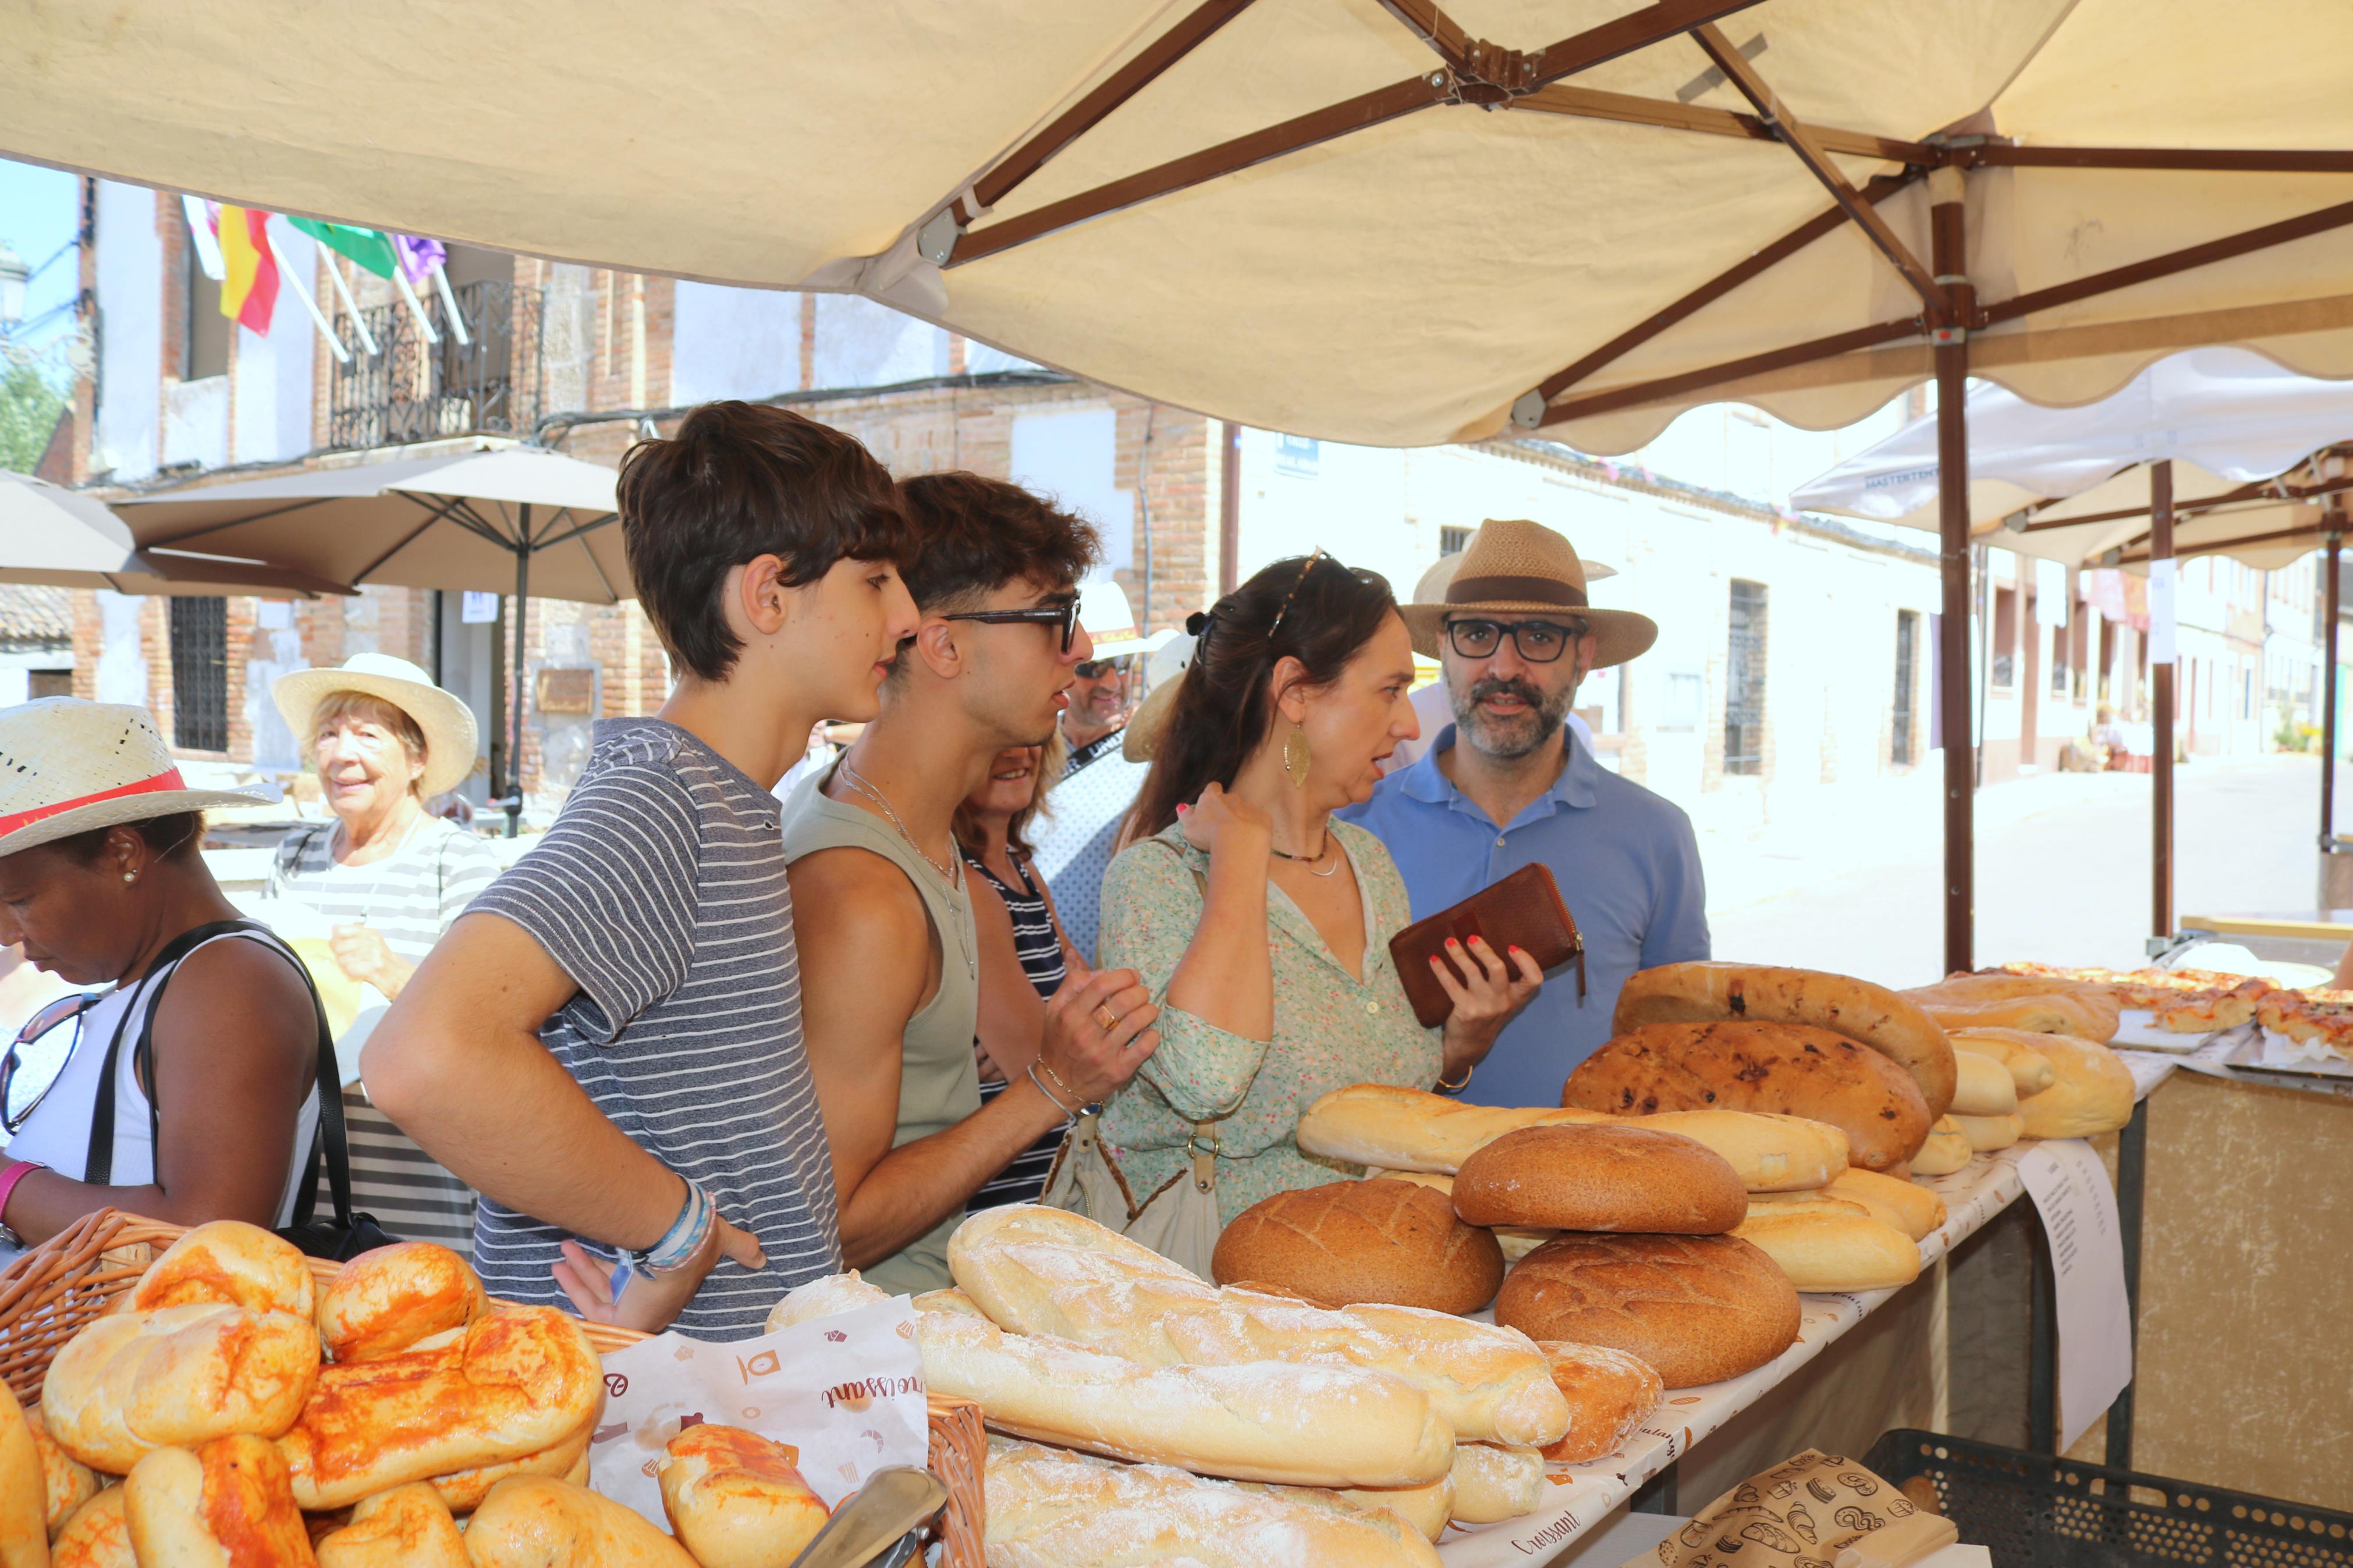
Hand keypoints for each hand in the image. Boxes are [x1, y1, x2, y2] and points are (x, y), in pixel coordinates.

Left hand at [329, 924, 400, 991]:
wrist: (400, 974)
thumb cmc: (382, 960)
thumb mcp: (369, 942)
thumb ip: (350, 934)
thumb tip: (335, 927)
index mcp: (370, 933)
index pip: (342, 930)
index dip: (336, 941)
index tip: (339, 947)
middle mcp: (373, 941)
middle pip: (339, 947)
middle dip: (339, 957)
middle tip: (347, 962)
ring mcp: (375, 955)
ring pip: (343, 960)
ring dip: (345, 968)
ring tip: (353, 969)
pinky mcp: (375, 968)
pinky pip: (351, 970)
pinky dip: (351, 975)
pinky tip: (358, 975)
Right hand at [552, 1213, 766, 1332]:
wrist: (680, 1248)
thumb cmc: (699, 1242)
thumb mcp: (723, 1239)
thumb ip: (741, 1246)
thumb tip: (762, 1256)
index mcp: (672, 1285)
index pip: (642, 1278)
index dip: (622, 1265)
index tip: (606, 1249)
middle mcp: (652, 1301)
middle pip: (615, 1286)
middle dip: (593, 1266)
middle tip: (572, 1247)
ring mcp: (636, 1311)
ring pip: (601, 1293)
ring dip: (580, 1271)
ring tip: (564, 1250)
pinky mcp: (622, 1317)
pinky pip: (593, 1307)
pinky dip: (576, 1286)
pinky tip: (560, 1266)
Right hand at [1036, 966, 1161, 1106]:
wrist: (1057, 1086)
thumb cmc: (1059, 1042)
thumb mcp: (1054, 1009)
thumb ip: (1073, 984)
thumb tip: (1102, 971)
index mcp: (1070, 1015)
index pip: (1101, 985)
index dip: (1123, 976)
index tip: (1132, 976)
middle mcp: (1085, 1034)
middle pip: (1123, 1001)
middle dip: (1140, 991)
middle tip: (1143, 993)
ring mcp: (1102, 1054)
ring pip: (1136, 1021)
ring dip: (1149, 1010)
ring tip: (1149, 1010)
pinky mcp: (1117, 1071)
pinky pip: (1144, 1048)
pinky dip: (1153, 1035)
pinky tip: (1150, 1032)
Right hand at [1175, 783, 1269, 858]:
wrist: (1237, 842)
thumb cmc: (1208, 835)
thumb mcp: (1189, 828)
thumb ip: (1186, 816)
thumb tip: (1182, 807)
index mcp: (1212, 798)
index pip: (1212, 788)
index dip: (1212, 795)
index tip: (1210, 807)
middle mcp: (1231, 798)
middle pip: (1229, 800)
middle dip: (1227, 810)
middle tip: (1222, 828)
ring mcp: (1249, 806)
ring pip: (1245, 811)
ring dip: (1242, 820)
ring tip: (1237, 838)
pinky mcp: (1264, 817)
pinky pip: (1259, 820)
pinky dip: (1255, 828)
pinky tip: (1251, 840)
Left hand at [1432, 936, 1543, 1077]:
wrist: (1472, 1044)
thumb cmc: (1490, 1014)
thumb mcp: (1504, 1000)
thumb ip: (1505, 979)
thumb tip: (1487, 943)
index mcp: (1516, 997)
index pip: (1533, 979)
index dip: (1527, 961)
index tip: (1512, 947)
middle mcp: (1503, 1001)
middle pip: (1498, 969)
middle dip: (1483, 950)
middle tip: (1471, 938)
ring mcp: (1484, 1006)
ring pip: (1471, 972)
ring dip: (1458, 953)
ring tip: (1449, 941)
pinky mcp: (1465, 1010)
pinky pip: (1451, 984)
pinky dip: (1441, 970)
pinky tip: (1434, 959)